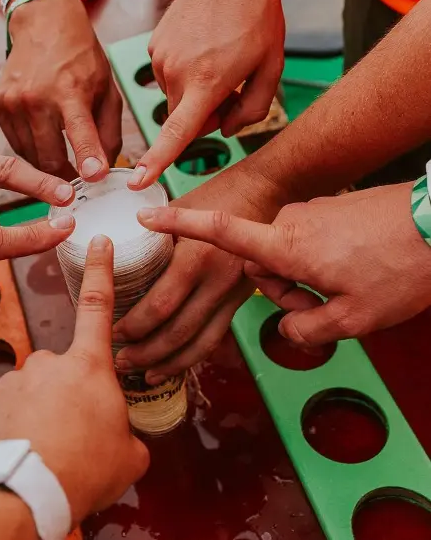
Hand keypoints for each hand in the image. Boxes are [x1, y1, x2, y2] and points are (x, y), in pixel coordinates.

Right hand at [0, 0, 122, 180]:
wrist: (43, 23)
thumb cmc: (81, 58)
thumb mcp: (107, 89)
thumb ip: (109, 131)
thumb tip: (105, 169)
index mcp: (70, 91)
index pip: (79, 133)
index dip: (87, 159)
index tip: (95, 178)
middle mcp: (36, 97)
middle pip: (49, 158)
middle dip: (66, 178)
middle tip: (79, 184)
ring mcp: (12, 102)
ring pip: (30, 157)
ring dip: (48, 166)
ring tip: (63, 163)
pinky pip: (16, 143)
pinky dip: (32, 150)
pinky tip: (44, 142)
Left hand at [0, 236, 148, 524]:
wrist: (25, 492)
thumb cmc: (84, 469)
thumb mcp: (128, 455)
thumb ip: (128, 434)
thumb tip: (124, 438)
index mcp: (88, 366)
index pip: (98, 305)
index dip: (100, 270)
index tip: (98, 240)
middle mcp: (49, 363)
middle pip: (64, 369)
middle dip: (69, 396)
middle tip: (76, 434)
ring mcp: (15, 381)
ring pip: (34, 393)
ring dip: (42, 415)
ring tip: (50, 450)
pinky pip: (8, 413)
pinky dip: (17, 430)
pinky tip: (24, 454)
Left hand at [113, 164, 282, 384]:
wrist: (265, 193)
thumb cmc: (216, 195)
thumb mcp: (180, 208)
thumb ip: (152, 231)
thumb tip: (114, 242)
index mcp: (197, 258)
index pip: (161, 305)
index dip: (135, 325)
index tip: (112, 332)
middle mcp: (217, 283)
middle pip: (178, 332)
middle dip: (147, 353)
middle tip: (119, 361)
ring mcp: (233, 295)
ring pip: (200, 343)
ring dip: (170, 363)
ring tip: (143, 374)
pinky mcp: (240, 301)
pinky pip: (215, 337)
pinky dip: (193, 355)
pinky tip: (175, 363)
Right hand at [129, 0, 283, 189]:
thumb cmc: (258, 18)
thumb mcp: (271, 67)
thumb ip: (252, 110)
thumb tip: (225, 130)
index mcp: (206, 83)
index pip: (177, 133)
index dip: (157, 161)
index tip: (138, 181)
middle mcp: (176, 73)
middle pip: (181, 117)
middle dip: (203, 114)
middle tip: (231, 87)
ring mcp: (161, 57)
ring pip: (174, 96)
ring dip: (193, 90)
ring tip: (217, 58)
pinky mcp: (155, 45)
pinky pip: (167, 74)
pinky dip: (183, 70)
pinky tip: (202, 46)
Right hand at [137, 182, 430, 345]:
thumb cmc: (397, 267)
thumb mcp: (354, 317)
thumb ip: (309, 329)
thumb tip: (288, 330)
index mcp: (284, 246)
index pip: (220, 230)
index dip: (180, 223)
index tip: (147, 214)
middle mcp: (286, 226)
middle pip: (255, 262)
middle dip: (279, 289)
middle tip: (315, 305)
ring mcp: (305, 216)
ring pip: (279, 256)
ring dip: (301, 279)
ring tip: (345, 288)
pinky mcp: (322, 214)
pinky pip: (300, 242)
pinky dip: (314, 263)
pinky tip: (349, 270)